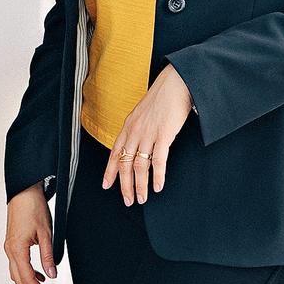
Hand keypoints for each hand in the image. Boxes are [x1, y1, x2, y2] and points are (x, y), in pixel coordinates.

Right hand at [4, 182, 58, 283]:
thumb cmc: (33, 208)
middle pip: (20, 281)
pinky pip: (17, 265)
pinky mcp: (12, 244)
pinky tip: (39, 274)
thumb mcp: (46, 233)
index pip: (28, 279)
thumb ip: (48, 256)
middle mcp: (10, 250)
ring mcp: (9, 247)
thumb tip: (52, 275)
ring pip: (17, 274)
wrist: (24, 192)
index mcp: (17, 249)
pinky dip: (27, 273)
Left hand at [103, 65, 194, 204]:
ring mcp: (148, 134)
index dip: (110, 171)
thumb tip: (137, 146)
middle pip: (125, 164)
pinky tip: (158, 186)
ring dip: (140, 185)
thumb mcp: (143, 113)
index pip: (115, 153)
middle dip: (125, 185)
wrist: (176, 83)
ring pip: (139, 166)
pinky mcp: (163, 135)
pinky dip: (157, 176)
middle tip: (128, 200)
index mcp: (128, 126)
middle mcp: (134, 131)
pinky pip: (158, 161)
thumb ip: (138, 129)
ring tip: (142, 198)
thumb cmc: (162, 98)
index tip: (107, 185)